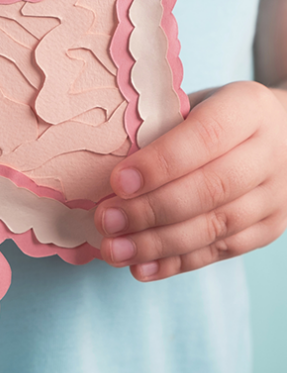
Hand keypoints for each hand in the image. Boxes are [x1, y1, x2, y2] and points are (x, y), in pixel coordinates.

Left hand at [94, 81, 286, 280]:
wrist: (276, 133)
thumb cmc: (211, 115)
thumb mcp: (190, 104)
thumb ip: (159, 127)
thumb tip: (103, 162)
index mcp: (248, 108)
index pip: (205, 136)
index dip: (160, 163)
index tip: (117, 182)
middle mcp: (270, 153)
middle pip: (210, 189)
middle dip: (150, 210)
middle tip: (107, 221)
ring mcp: (276, 195)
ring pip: (216, 227)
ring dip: (158, 244)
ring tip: (115, 250)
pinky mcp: (269, 228)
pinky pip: (221, 251)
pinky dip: (177, 263)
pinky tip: (141, 268)